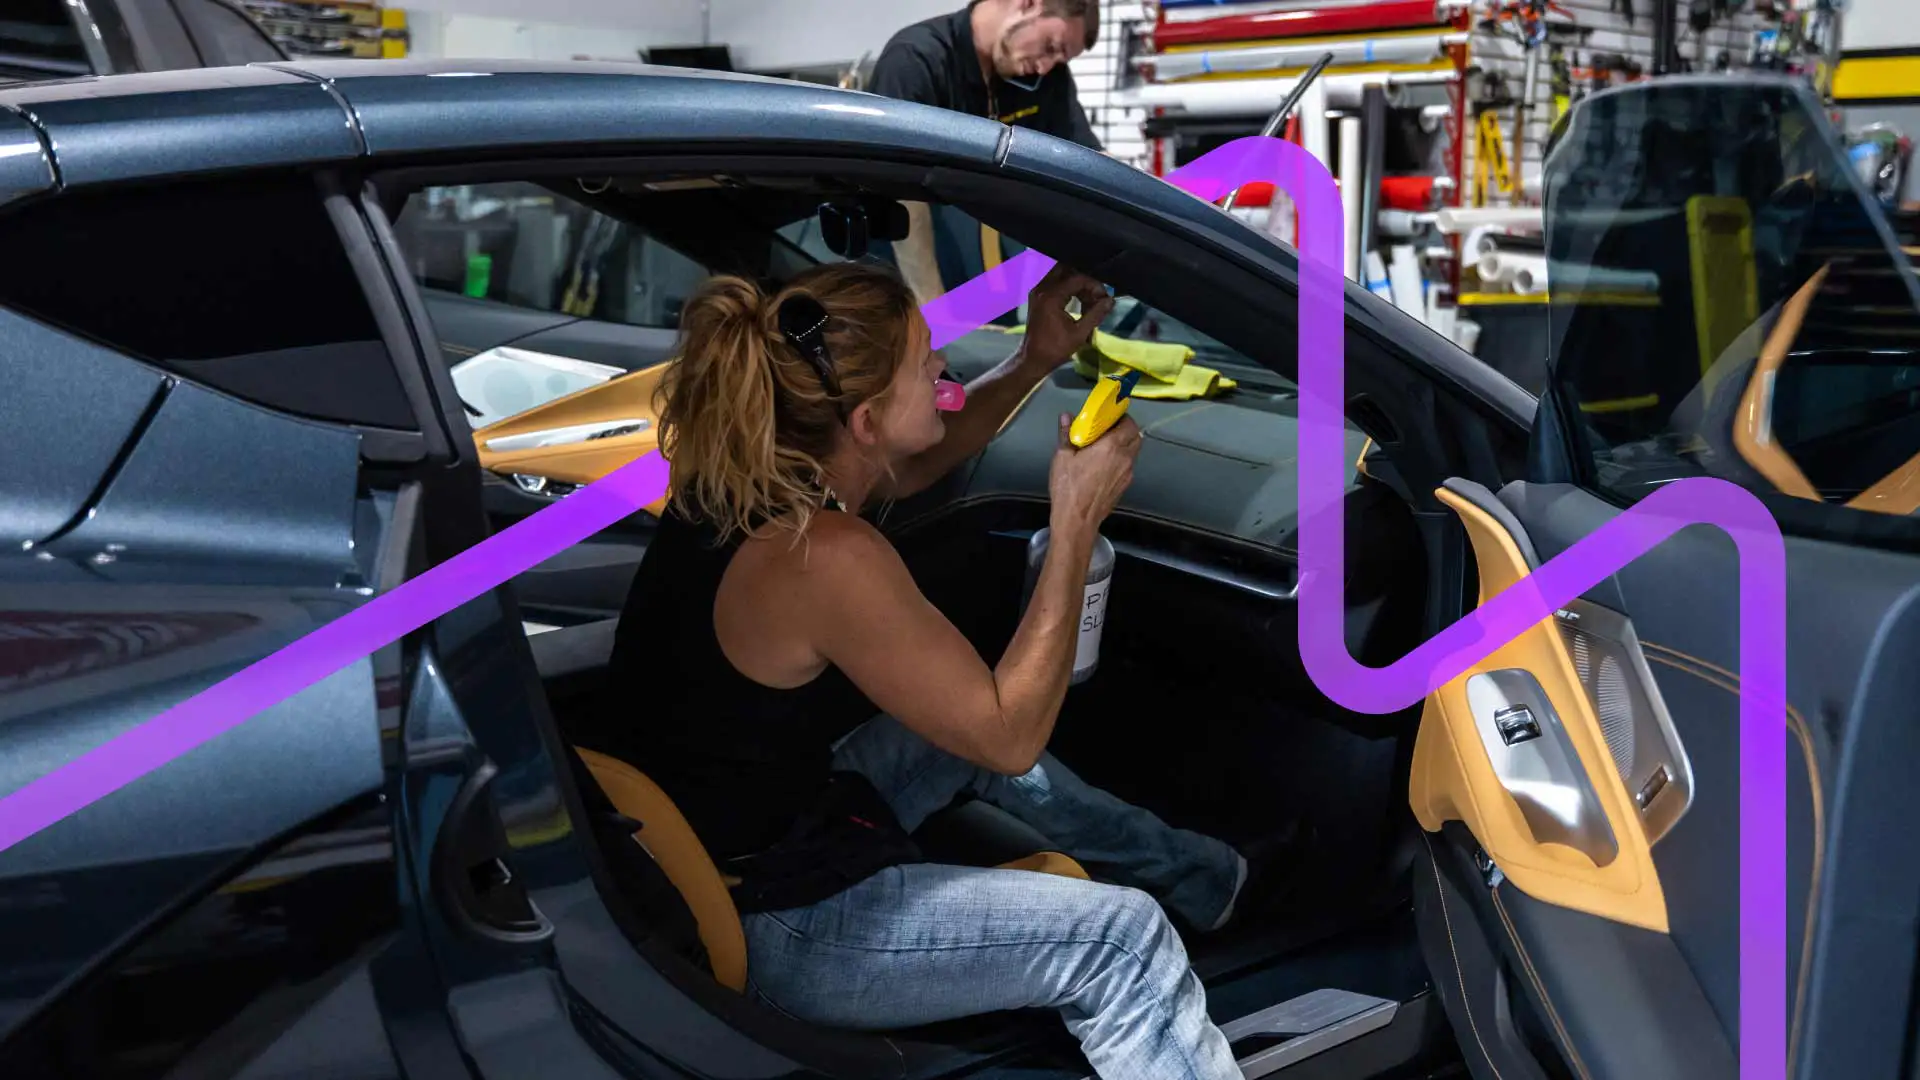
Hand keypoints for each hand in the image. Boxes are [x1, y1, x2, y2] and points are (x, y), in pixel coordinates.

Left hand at [1020, 263, 1115, 370]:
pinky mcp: (1037, 296)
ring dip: (1076, 283)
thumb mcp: (1080, 333)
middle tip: (1096, 292)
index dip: (1094, 285)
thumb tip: (1111, 300)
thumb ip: (1096, 314)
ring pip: (1060, 274)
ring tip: (1089, 300)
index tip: (1104, 297)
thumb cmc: (1055, 349)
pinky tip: (1079, 302)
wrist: (1033, 359)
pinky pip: (1055, 283)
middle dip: (1084, 278)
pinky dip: (1068, 288)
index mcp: (1051, 296)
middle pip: (1066, 269)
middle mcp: (1041, 288)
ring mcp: (1037, 291)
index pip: (1077, 278)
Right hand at [1048, 413, 1140, 535]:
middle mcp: (1125, 458)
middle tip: (1108, 429)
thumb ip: (1066, 434)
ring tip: (1105, 446)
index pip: (1129, 424)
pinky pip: (1127, 466)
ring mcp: (1127, 474)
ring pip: (1133, 452)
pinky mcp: (1124, 486)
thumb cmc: (1068, 486)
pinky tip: (1103, 465)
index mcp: (1112, 446)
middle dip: (1126, 429)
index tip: (1109, 416)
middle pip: (1136, 436)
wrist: (1077, 520)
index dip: (1122, 417)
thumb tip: (1065, 416)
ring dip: (1124, 445)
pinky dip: (1121, 460)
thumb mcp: (1063, 458)